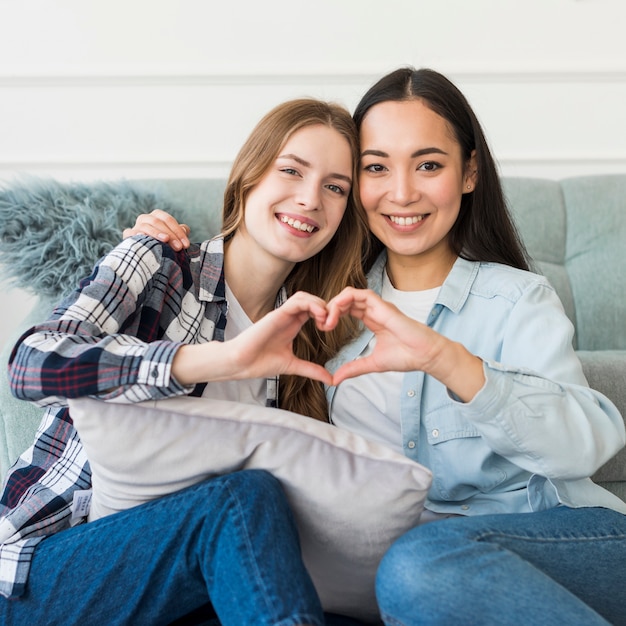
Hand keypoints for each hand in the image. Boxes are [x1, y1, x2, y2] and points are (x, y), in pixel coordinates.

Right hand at [123, 209, 190, 250]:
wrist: (147, 255)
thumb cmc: (164, 244)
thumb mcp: (174, 237)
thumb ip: (180, 232)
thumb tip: (185, 229)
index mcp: (157, 216)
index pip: (168, 220)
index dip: (178, 231)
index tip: (186, 245)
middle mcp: (145, 218)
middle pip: (158, 222)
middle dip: (171, 234)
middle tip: (179, 247)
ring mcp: (136, 226)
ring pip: (146, 226)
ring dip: (157, 233)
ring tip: (166, 240)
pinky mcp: (128, 235)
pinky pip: (131, 233)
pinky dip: (138, 235)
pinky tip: (146, 241)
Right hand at [173, 291, 332, 385]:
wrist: (240, 364)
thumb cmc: (260, 363)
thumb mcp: (293, 366)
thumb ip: (312, 370)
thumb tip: (330, 380)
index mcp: (293, 325)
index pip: (314, 310)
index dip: (327, 315)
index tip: (332, 329)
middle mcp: (288, 317)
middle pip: (312, 300)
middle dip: (326, 308)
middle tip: (332, 324)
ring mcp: (282, 314)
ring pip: (305, 296)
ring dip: (320, 304)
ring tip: (326, 320)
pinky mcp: (276, 314)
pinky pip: (296, 300)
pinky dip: (311, 304)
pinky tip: (318, 317)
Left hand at [323, 287, 443, 383]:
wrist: (425, 356)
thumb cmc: (406, 357)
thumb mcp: (372, 364)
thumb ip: (354, 368)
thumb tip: (335, 379)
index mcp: (373, 319)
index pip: (348, 308)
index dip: (333, 314)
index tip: (324, 328)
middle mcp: (375, 310)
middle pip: (346, 300)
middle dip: (330, 309)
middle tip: (321, 324)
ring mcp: (379, 306)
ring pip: (350, 294)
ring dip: (334, 304)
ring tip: (326, 321)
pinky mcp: (383, 306)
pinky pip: (360, 294)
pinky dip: (344, 300)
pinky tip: (335, 314)